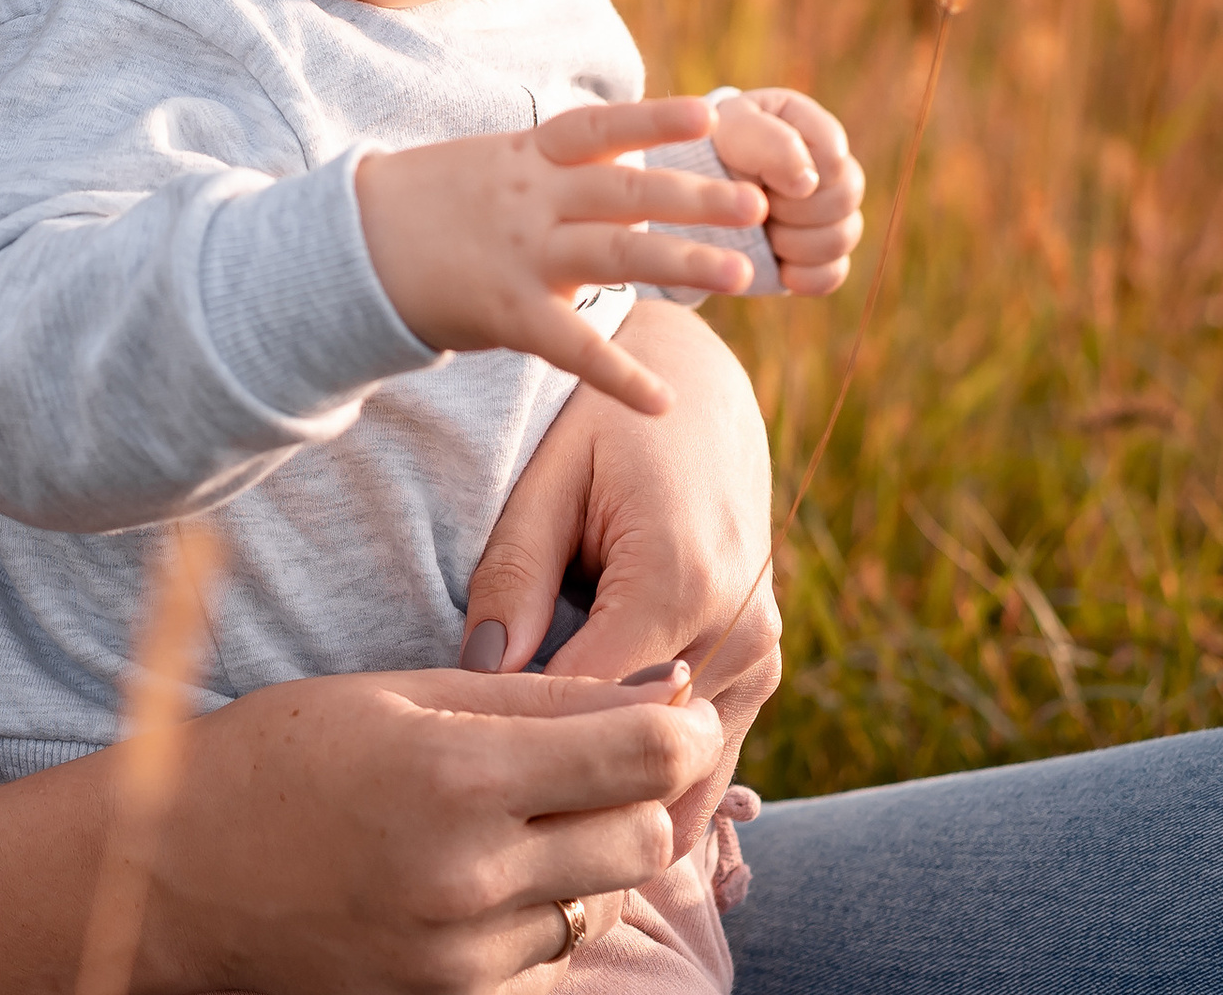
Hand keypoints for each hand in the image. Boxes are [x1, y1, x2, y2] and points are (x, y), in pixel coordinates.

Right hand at [140, 667, 724, 994]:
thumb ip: (527, 696)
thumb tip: (646, 687)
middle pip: (642, 841)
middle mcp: (473, 878)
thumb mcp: (393, 695)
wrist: (178, 874)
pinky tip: (483, 873)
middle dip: (642, 793)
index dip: (678, 729)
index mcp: (457, 776)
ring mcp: (464, 960)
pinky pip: (548, 960)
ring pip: (602, 904)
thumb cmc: (278, 756)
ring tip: (521, 813)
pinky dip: (540, 913)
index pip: (635, 760)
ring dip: (590, 857)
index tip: (678, 710)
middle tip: (605, 756)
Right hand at [355, 98, 767, 414]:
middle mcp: (530, 200)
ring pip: (615, 255)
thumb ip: (552, 165)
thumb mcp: (487, 162)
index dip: (656, 119)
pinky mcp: (507, 312)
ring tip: (745, 274)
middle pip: (624, 192)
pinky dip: (621, 376)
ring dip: (684, 264)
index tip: (713, 115)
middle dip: (694, 197)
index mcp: (526, 157)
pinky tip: (663, 401)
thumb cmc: (427, 202)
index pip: (599, 129)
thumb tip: (622, 154)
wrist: (351, 246)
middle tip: (757, 204)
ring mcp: (521, 255)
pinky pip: (573, 346)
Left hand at [459, 301, 781, 856]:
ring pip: (688, 772)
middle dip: (571, 787)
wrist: (704, 395)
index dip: (522, 743)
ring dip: (619, 794)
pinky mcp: (764, 668)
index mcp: (676, 580)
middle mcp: (737, 630)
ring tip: (536, 823)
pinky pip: (711, 752)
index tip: (458, 770)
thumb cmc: (606, 429)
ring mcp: (762, 656)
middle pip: (645, 753)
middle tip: (489, 827)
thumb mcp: (545, 482)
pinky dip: (656, 779)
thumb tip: (477, 679)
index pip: (590, 706)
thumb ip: (512, 580)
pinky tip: (590, 800)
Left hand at [713, 87, 864, 293]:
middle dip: (794, 207)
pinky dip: (802, 273)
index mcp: (809, 126)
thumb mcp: (730, 132)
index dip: (796, 170)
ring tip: (762, 231)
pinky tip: (776, 263)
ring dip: (795, 240)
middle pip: (846, 196)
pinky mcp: (816, 256)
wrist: (680, 197)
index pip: (834, 153)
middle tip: (757, 204)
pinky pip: (832, 274)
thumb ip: (771, 142)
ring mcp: (826, 213)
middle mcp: (828, 168)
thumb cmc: (707, 151)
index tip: (758, 172)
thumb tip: (808, 181)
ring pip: (843, 237)